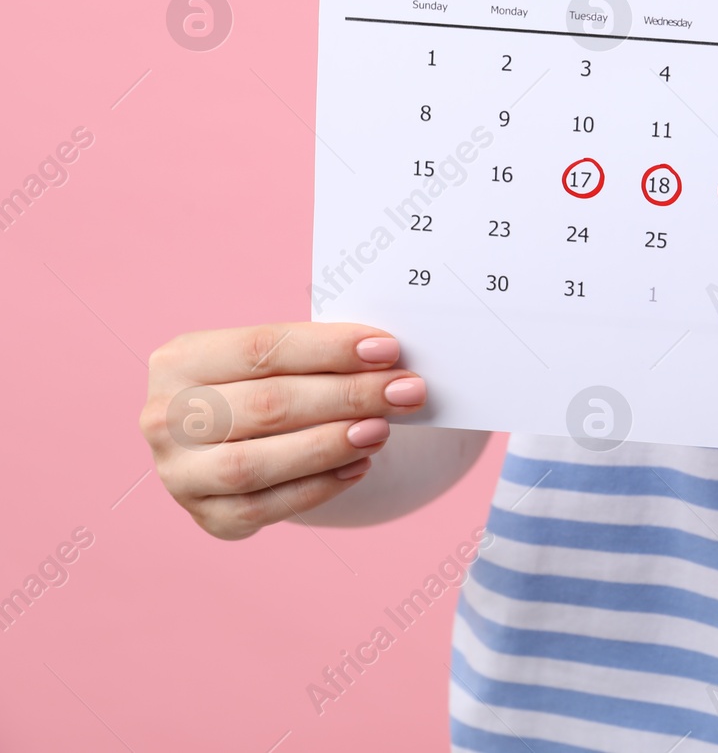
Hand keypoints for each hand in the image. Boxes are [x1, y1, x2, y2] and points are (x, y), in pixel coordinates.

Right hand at [140, 323, 427, 538]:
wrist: (236, 442)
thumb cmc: (269, 385)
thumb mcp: (278, 359)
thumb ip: (319, 354)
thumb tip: (387, 357)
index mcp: (179, 360)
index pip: (262, 348)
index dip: (329, 349)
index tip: (389, 349)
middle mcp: (164, 418)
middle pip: (267, 405)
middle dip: (347, 396)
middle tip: (406, 391)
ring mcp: (179, 474)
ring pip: (257, 463)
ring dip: (329, 445)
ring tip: (382, 429)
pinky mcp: (206, 516)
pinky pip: (264, 509)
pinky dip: (317, 488)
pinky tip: (357, 466)